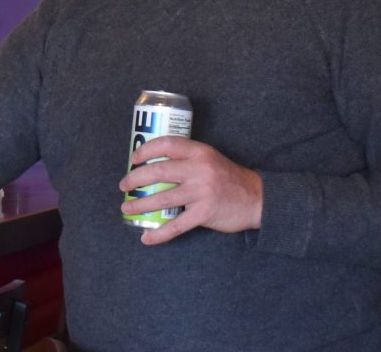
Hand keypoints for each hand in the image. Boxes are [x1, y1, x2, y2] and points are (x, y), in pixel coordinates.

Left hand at [118, 136, 262, 244]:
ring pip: (162, 199)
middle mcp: (199, 169)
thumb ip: (187, 159)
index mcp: (199, 152)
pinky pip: (176, 225)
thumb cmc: (228, 178)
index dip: (146, 150)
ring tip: (127, 209)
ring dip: (140, 205)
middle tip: (124, 186)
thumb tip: (153, 165)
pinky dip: (159, 234)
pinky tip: (146, 237)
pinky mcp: (204, 213)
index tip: (134, 159)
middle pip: (158, 172)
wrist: (256, 199)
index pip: (167, 144)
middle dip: (135, 180)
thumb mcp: (209, 159)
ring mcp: (201, 192)